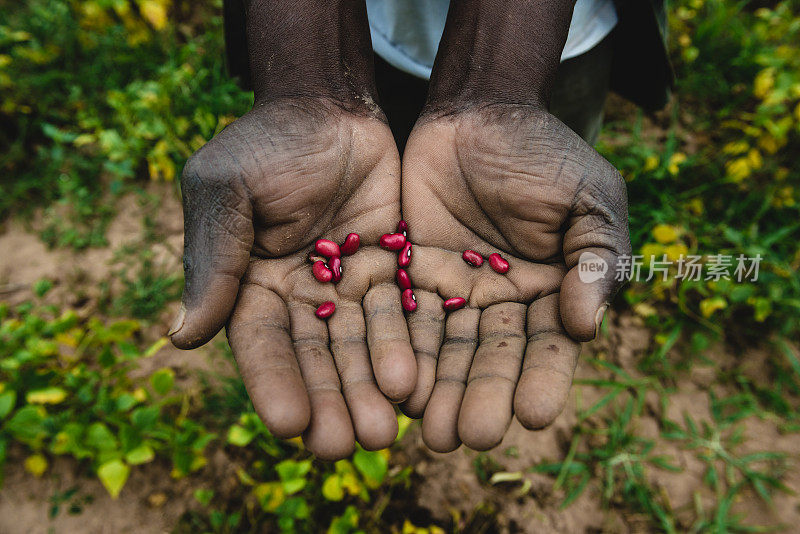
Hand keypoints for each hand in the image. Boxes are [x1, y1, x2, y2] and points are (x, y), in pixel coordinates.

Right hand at [169, 98, 415, 459]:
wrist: (332, 106)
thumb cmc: (268, 143)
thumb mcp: (227, 189)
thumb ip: (213, 258)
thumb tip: (181, 337)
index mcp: (250, 283)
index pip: (259, 343)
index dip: (273, 382)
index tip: (288, 424)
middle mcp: (300, 298)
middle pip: (315, 359)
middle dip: (329, 401)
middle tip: (345, 446)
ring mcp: (348, 288)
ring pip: (360, 348)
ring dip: (369, 390)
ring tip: (385, 431)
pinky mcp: (392, 273)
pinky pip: (401, 317)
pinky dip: (407, 350)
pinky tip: (417, 384)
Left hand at [400, 104, 629, 451]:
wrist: (478, 111)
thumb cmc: (543, 154)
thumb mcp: (589, 199)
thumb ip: (596, 259)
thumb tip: (588, 327)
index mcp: (550, 292)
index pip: (548, 347)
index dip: (542, 380)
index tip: (534, 416)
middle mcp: (501, 302)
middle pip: (491, 358)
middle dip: (482, 396)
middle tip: (470, 436)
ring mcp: (453, 291)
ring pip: (445, 349)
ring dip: (438, 390)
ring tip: (431, 431)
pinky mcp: (409, 275)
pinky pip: (404, 317)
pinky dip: (401, 350)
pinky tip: (396, 386)